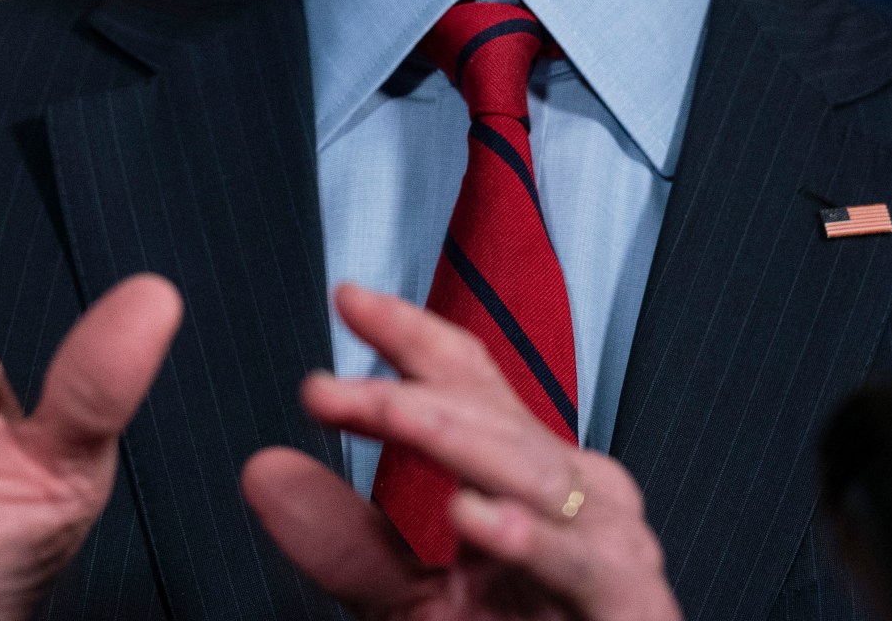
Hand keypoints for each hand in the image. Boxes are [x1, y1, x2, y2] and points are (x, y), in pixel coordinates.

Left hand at [241, 284, 680, 620]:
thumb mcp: (412, 599)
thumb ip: (345, 541)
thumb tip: (265, 472)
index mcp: (525, 476)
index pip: (470, 384)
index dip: (412, 336)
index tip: (349, 301)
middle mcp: (572, 494)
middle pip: (491, 418)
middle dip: (405, 394)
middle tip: (326, 389)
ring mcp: (607, 543)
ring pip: (530, 472)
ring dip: (452, 439)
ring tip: (388, 413)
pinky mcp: (626, 602)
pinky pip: (576, 563)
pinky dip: (526, 539)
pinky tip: (476, 516)